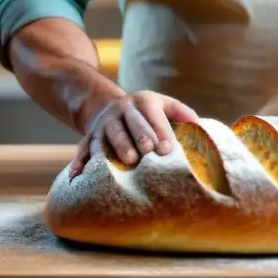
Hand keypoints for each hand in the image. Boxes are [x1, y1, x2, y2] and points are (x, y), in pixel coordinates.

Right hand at [68, 91, 198, 177]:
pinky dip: (79, 162)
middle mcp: (121, 111)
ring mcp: (104, 124)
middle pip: (129, 124)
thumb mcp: (163, 104)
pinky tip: (77, 175)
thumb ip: (182, 112)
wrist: (107, 106)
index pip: (153, 116)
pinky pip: (83, 149)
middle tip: (147, 152)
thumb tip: (200, 126)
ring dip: (114, 148)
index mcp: (142, 102)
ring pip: (107, 136)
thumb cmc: (146, 112)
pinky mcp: (90, 136)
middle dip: (138, 136)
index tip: (168, 149)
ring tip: (125, 162)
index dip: (160, 131)